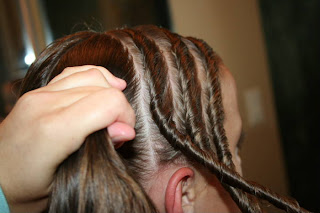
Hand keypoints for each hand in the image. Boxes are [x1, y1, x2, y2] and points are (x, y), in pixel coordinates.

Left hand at [0, 65, 135, 211]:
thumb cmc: (25, 189)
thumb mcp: (66, 180)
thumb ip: (99, 151)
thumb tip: (125, 130)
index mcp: (53, 130)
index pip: (108, 103)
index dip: (126, 116)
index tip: (125, 134)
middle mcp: (45, 104)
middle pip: (103, 88)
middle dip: (120, 108)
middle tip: (118, 131)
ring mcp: (39, 94)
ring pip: (92, 74)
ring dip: (109, 91)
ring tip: (113, 111)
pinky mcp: (38, 91)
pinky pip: (74, 72)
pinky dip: (95, 77)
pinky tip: (104, 86)